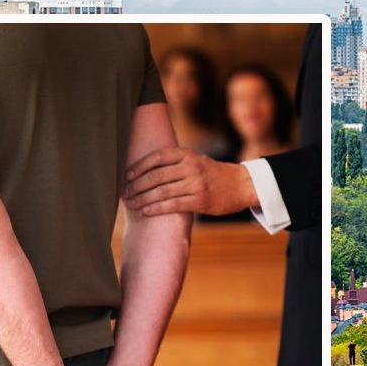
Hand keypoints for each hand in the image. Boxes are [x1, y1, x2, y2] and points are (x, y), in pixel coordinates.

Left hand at [123, 146, 257, 216]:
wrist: (240, 185)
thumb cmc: (211, 174)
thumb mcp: (195, 160)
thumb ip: (174, 162)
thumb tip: (142, 171)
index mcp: (187, 154)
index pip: (157, 157)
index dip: (139, 167)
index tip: (127, 176)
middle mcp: (191, 167)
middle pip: (156, 176)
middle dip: (137, 186)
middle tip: (125, 193)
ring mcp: (196, 184)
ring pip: (162, 192)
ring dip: (143, 199)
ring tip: (132, 204)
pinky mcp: (200, 201)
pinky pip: (173, 205)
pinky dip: (156, 208)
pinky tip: (146, 211)